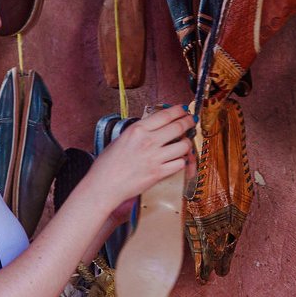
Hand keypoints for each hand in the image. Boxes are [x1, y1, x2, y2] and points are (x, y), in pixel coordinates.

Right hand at [77, 104, 193, 211]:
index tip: (183, 110)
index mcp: (137, 130)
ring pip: (183, 146)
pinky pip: (179, 163)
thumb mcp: (120, 139)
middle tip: (191, 121)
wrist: (104, 185)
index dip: (178, 111)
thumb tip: (155, 128)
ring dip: (187, 143)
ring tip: (185, 143)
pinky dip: (181, 161)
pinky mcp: (158, 173)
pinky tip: (178, 159)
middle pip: (178, 127)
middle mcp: (148, 141)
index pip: (165, 115)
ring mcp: (155, 158)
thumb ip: (139, 132)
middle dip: (189, 122)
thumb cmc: (108, 165)